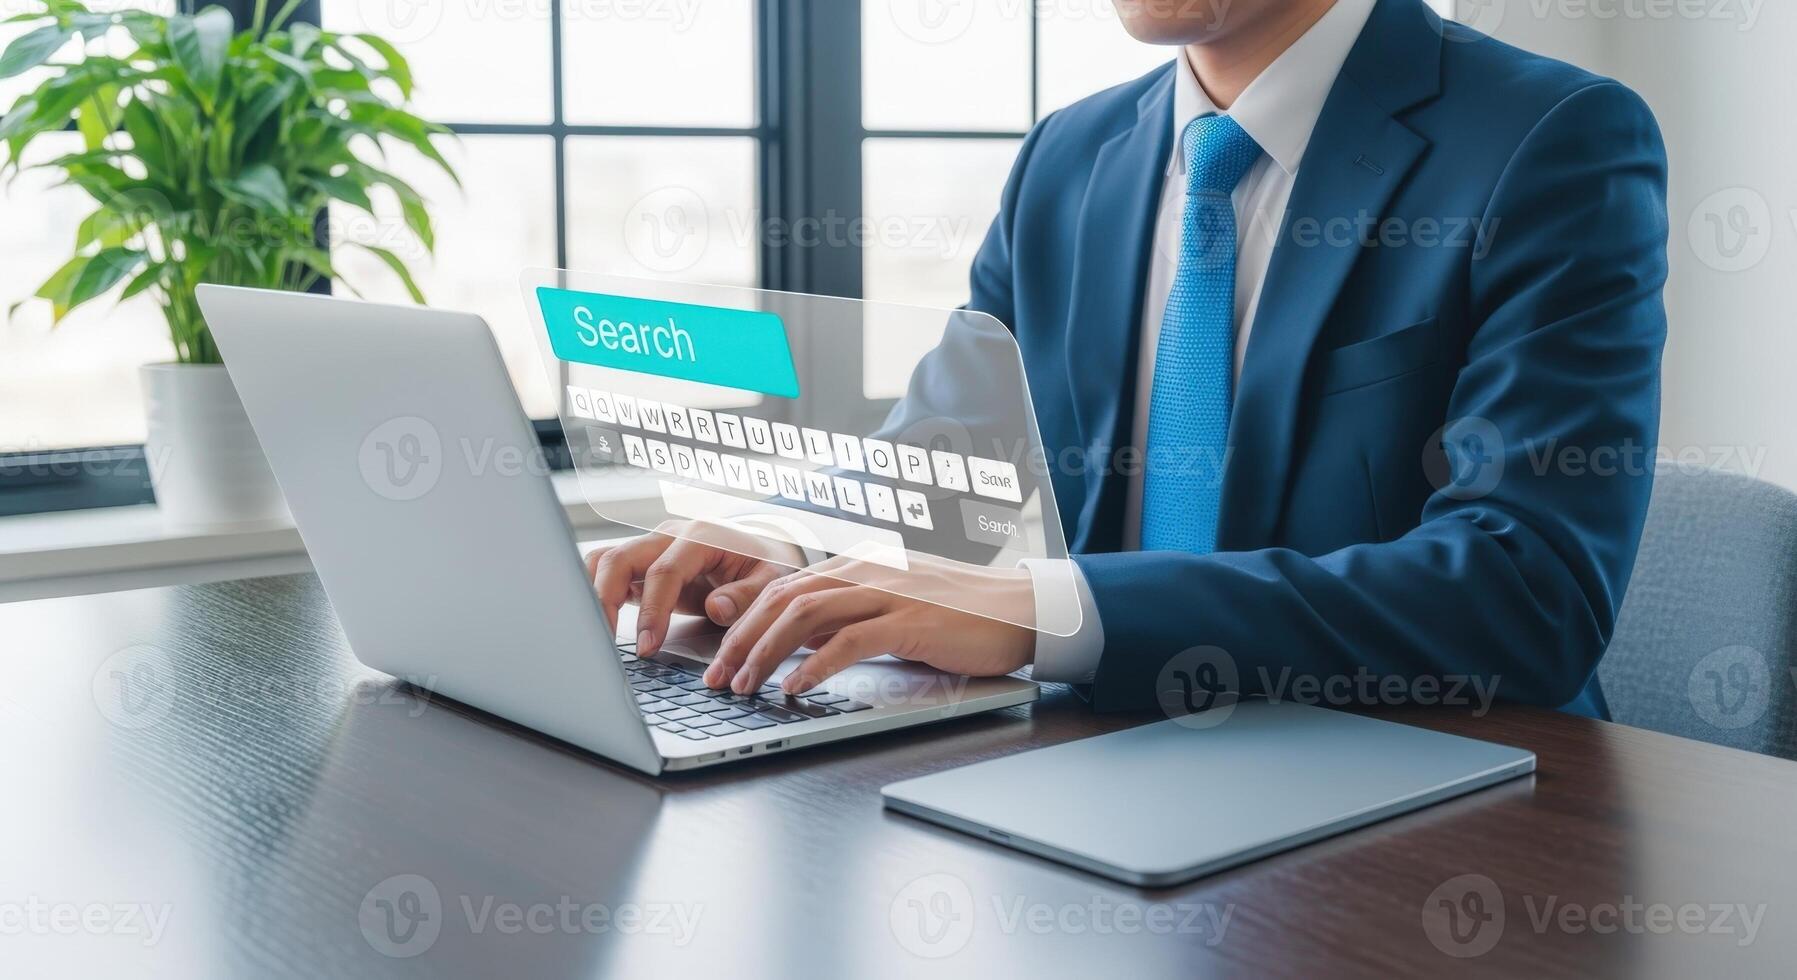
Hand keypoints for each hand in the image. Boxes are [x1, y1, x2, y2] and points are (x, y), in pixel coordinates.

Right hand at [584, 521, 800, 655]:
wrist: (763, 549)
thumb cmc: (767, 564)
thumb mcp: (772, 580)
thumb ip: (747, 594)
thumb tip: (716, 608)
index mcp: (700, 537)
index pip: (663, 572)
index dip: (652, 611)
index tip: (647, 646)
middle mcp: (668, 536)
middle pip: (619, 559)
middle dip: (605, 601)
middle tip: (605, 643)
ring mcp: (651, 548)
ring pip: (604, 561)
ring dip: (592, 595)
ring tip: (593, 635)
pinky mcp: (643, 565)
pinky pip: (608, 572)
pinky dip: (596, 594)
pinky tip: (596, 624)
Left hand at [704, 559, 1038, 694]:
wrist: (1022, 608)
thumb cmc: (964, 613)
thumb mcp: (896, 607)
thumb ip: (852, 617)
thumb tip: (807, 644)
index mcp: (859, 565)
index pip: (785, 587)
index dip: (745, 622)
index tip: (721, 656)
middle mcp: (866, 570)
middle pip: (784, 598)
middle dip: (741, 640)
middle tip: (717, 678)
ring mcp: (888, 592)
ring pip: (806, 615)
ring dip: (766, 653)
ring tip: (744, 685)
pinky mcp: (910, 620)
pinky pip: (849, 641)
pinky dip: (815, 665)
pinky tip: (795, 687)